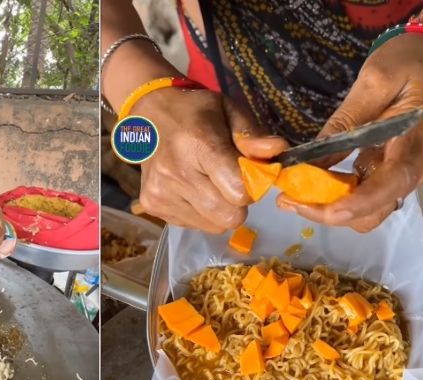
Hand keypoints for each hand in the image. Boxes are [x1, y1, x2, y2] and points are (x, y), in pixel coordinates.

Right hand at [136, 88, 287, 233]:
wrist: (145, 119)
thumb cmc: (193, 112)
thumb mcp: (227, 110)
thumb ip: (251, 134)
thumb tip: (278, 150)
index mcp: (198, 144)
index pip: (239, 190)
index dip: (251, 185)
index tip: (246, 172)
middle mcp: (176, 173)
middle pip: (229, 216)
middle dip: (237, 203)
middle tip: (229, 182)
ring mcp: (161, 193)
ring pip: (214, 226)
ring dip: (219, 210)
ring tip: (207, 183)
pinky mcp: (152, 206)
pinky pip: (194, 225)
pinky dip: (200, 213)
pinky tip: (190, 190)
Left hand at [277, 33, 422, 231]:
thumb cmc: (404, 64)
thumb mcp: (374, 81)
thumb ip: (346, 121)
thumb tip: (313, 161)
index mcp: (418, 142)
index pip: (391, 184)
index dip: (357, 204)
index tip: (324, 211)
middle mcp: (416, 168)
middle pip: (375, 209)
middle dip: (332, 212)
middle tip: (287, 200)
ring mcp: (404, 174)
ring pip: (368, 210)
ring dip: (330, 208)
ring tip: (292, 196)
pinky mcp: (390, 173)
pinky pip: (364, 197)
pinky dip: (336, 198)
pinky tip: (309, 185)